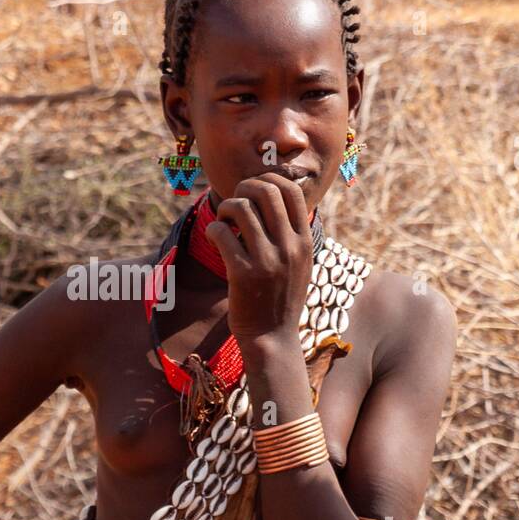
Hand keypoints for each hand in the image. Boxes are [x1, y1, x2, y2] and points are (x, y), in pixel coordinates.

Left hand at [205, 173, 312, 345]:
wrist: (272, 339)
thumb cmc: (280, 298)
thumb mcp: (299, 264)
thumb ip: (291, 234)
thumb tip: (274, 197)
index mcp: (304, 242)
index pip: (291, 191)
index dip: (268, 180)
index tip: (253, 191)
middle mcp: (289, 248)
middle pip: (266, 191)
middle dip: (244, 189)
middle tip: (234, 204)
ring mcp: (267, 261)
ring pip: (241, 208)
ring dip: (226, 208)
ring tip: (224, 222)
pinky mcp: (243, 274)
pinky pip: (222, 233)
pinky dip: (214, 229)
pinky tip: (215, 238)